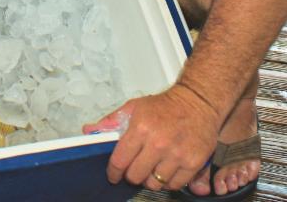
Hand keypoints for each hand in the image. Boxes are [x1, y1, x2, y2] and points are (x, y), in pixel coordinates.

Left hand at [83, 83, 220, 191]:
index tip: (113, 174)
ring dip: (150, 178)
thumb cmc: (164, 106)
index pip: (119, 161)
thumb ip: (111, 122)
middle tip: (134, 167)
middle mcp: (158, 143)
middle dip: (131, 174)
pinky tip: (166, 168)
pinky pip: (174, 185)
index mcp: (141, 127)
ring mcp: (176, 154)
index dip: (113, 172)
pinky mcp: (193, 162)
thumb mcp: (134, 107)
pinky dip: (168, 181)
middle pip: (135, 176)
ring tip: (152, 166)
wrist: (197, 102)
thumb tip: (89, 131)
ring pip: (155, 183)